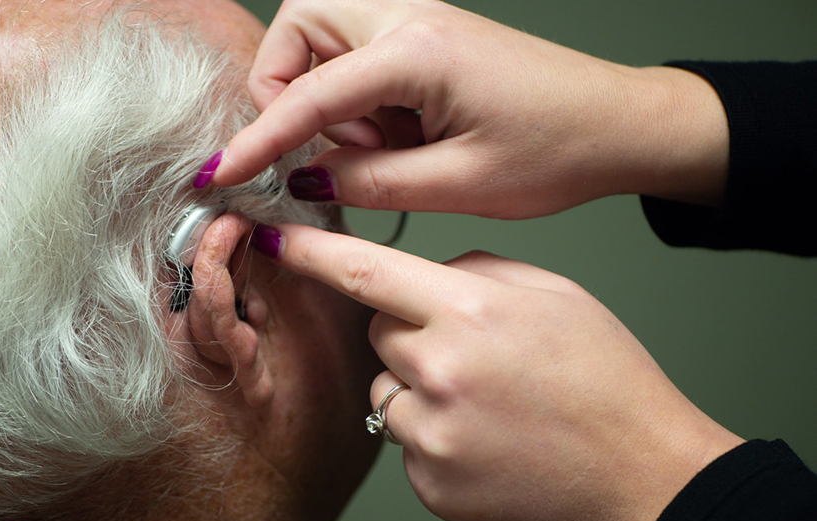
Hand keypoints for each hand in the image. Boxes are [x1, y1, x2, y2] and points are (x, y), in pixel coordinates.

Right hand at [210, 0, 728, 215]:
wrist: (620, 126)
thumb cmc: (558, 150)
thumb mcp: (456, 184)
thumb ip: (368, 182)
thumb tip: (307, 180)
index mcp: (417, 50)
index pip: (308, 94)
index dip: (258, 140)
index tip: (219, 174)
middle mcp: (410, 18)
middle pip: (299, 29)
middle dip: (289, 91)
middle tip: (332, 150)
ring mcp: (419, 23)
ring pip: (324, 43)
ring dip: (330, 102)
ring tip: (387, 151)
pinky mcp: (428, 42)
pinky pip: (360, 61)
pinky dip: (361, 104)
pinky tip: (404, 140)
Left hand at [251, 223, 742, 520]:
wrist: (641, 476)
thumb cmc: (608, 383)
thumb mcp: (555, 295)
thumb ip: (479, 271)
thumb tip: (430, 274)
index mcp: (471, 312)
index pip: (366, 272)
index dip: (312, 252)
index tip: (273, 236)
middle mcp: (440, 372)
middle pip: (377, 335)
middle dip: (407, 336)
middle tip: (469, 354)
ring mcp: (430, 434)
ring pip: (386, 392)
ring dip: (419, 391)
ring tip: (486, 406)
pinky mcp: (429, 484)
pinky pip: (404, 443)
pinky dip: (433, 438)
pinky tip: (486, 442)